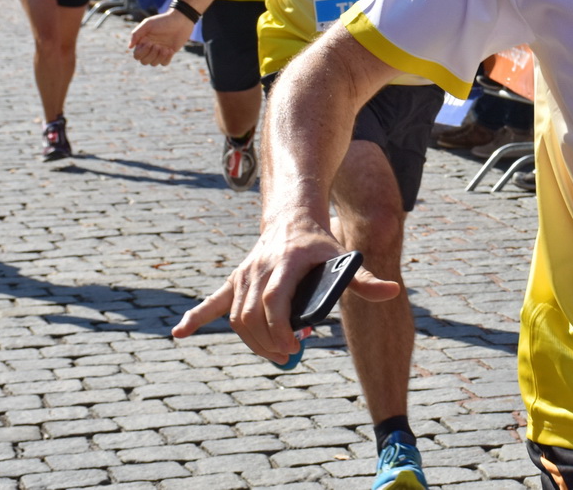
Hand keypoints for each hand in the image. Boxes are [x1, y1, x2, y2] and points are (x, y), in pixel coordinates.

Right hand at [129, 9, 194, 65]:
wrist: (181, 20)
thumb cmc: (163, 21)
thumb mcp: (148, 24)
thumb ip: (136, 34)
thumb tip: (130, 47)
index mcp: (143, 42)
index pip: (137, 55)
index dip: (142, 52)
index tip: (149, 42)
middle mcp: (150, 48)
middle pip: (144, 62)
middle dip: (151, 55)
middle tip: (157, 45)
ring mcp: (159, 52)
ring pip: (154, 64)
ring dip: (159, 57)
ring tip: (165, 48)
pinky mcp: (169, 53)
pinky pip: (164, 63)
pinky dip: (166, 58)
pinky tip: (170, 50)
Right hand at [170, 216, 400, 361]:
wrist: (293, 217)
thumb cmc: (321, 243)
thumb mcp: (344, 257)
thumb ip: (364, 279)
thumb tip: (392, 292)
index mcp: (287, 263)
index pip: (274, 300)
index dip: (279, 327)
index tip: (292, 347)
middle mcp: (260, 268)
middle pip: (253, 314)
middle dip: (268, 341)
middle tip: (289, 356)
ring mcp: (244, 274)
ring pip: (237, 316)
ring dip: (252, 340)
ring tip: (275, 352)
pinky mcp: (234, 280)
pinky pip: (213, 301)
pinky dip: (197, 317)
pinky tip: (180, 333)